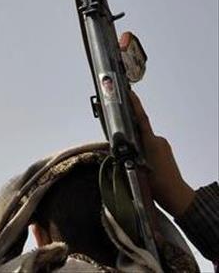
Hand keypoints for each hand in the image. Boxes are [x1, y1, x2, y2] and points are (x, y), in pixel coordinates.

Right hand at [130, 91, 195, 217]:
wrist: (176, 196)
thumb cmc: (157, 185)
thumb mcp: (134, 169)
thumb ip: (123, 155)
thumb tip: (112, 148)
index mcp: (151, 142)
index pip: (141, 119)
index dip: (135, 105)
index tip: (129, 93)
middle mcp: (158, 141)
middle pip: (138, 130)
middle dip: (127, 133)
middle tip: (118, 140)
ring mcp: (163, 146)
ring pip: (143, 140)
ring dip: (134, 146)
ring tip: (130, 161)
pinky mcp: (164, 152)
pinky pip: (148, 146)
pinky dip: (141, 151)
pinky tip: (138, 164)